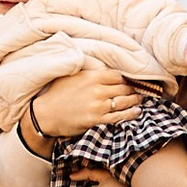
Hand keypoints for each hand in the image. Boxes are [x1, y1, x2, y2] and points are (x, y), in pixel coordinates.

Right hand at [25, 68, 139, 144]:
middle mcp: (97, 90)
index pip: (117, 75)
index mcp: (91, 77)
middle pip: (123, 87)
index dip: (127, 77)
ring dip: (135, 100)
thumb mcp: (71, 76)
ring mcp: (98, 106)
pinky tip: (137, 111)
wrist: (45, 114)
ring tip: (141, 98)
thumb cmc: (56, 94)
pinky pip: (118, 116)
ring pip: (123, 101)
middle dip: (134, 88)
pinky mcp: (97, 119)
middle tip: (141, 89)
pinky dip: (130, 114)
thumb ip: (88, 71)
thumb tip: (102, 67)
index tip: (132, 79)